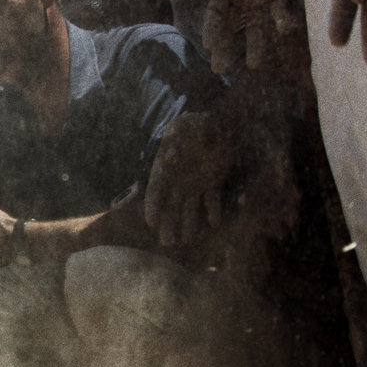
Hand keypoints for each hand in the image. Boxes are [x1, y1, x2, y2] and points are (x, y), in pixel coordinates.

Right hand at [144, 112, 232, 248]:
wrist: (214, 124)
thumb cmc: (192, 124)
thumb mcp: (183, 126)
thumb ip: (176, 140)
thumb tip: (170, 159)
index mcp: (165, 170)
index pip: (155, 192)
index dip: (152, 207)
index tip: (151, 222)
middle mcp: (178, 182)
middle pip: (169, 207)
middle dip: (168, 224)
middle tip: (168, 243)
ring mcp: (195, 185)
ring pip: (189, 209)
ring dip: (188, 225)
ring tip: (188, 240)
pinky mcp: (213, 184)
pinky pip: (212, 201)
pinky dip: (213, 212)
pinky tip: (214, 223)